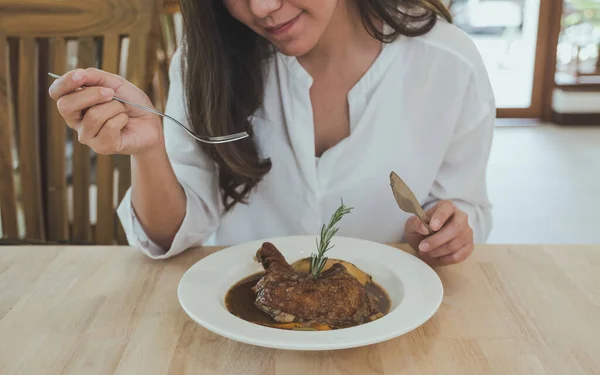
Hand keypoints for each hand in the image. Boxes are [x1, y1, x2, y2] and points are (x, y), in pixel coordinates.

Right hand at [48, 68, 162, 155]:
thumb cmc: (131, 103)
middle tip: (111, 92)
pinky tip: (125, 122)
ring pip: (93, 116)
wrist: (150, 124)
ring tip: (123, 110)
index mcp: (76, 102)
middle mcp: (76, 120)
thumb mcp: (116, 84)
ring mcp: (87, 135)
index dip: (65, 83)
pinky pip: (109, 127)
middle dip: (91, 95)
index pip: (56, 92)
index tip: (81, 75)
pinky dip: (122, 119)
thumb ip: (97, 77)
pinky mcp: (101, 147)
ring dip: (115, 107)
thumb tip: (80, 74)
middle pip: (66, 106)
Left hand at [404, 200, 473, 266]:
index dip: (440, 217)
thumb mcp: (412, 225)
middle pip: (456, 228)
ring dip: (437, 251)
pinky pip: (459, 255)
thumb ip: (416, 223)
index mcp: (446, 207)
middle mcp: (460, 217)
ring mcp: (467, 232)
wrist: (426, 242)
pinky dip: (444, 259)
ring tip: (425, 252)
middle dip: (437, 240)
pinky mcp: (469, 246)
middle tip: (422, 247)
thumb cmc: (420, 230)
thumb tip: (424, 228)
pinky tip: (435, 257)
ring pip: (456, 244)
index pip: (447, 207)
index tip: (432, 227)